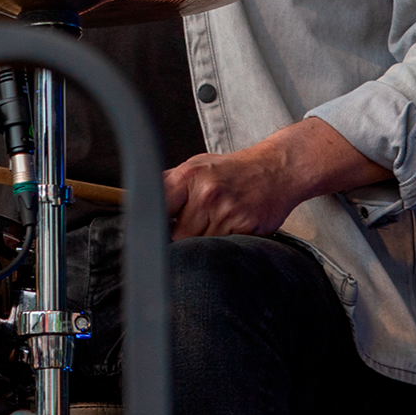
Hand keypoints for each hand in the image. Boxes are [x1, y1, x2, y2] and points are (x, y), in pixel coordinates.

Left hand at [162, 151, 299, 238]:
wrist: (276, 169)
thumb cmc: (233, 170)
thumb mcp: (196, 165)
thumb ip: (170, 185)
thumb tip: (139, 202)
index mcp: (188, 177)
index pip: (157, 210)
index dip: (155, 226)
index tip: (156, 233)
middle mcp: (207, 194)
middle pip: (178, 237)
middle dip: (183, 237)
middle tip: (195, 226)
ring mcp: (227, 212)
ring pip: (201, 247)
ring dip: (205, 243)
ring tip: (216, 223)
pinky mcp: (246, 228)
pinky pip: (225, 249)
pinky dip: (226, 244)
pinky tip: (232, 227)